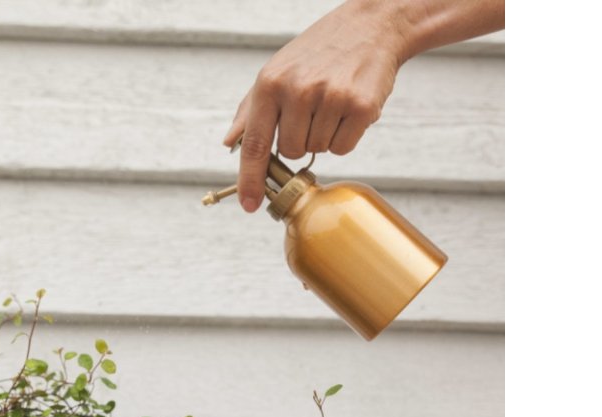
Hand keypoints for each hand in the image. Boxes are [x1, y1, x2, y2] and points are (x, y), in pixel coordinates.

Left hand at [224, 2, 404, 211]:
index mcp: (270, 84)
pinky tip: (347, 109)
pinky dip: (345, 137)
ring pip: (318, 151)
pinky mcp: (361, 106)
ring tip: (331, 104)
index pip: (255, 144)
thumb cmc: (317, 53)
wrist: (370, 27)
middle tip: (311, 111)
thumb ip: (250, 111)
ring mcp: (331, 98)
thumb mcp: (276, 72)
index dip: (250, 180)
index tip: (249, 204)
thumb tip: (231, 144)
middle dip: (300, 141)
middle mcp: (298, 91)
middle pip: (291, 153)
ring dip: (324, 136)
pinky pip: (343, 148)